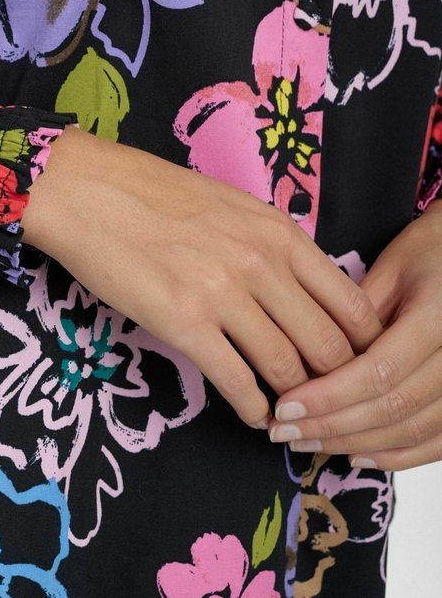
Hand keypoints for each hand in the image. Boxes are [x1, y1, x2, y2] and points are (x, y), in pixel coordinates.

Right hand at [21, 123, 383, 430]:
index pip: (350, 304)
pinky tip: (253, 412)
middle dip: (332, 382)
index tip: (350, 365)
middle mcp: (261, 262)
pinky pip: (238, 383)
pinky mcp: (183, 322)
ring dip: (293, 400)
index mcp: (278, 232)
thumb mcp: (232, 206)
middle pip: (328, 346)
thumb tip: (302, 296)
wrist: (87, 191)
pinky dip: (253, 407)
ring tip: (288, 411)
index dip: (360, 346)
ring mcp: (223, 293)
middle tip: (321, 397)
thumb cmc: (153, 194)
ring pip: (286, 368)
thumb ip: (272, 246)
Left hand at [268, 200, 441, 469]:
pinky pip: (437, 441)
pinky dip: (396, 455)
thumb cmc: (429, 252)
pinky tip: (356, 454)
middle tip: (282, 432)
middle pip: (391, 407)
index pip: (378, 372)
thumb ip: (353, 315)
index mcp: (436, 317)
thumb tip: (305, 358)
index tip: (285, 407)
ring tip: (307, 443)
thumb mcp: (389, 269)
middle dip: (331, 425)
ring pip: (411, 430)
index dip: (329, 396)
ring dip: (355, 443)